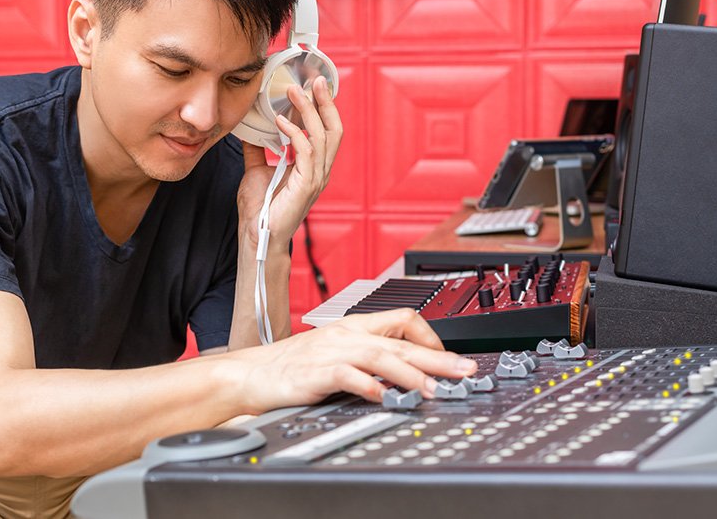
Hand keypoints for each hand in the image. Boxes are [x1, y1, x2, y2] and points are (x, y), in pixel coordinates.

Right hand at [230, 309, 477, 414]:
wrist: (252, 373)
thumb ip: (369, 357)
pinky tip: (383, 397)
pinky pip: (347, 375)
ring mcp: (332, 352)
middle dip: (437, 356)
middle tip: (464, 371)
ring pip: (380, 356)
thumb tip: (406, 371)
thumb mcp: (337, 351)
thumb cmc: (293, 364)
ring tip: (432, 389)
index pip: (402, 318)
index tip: (447, 357)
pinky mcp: (316, 372)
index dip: (430, 336)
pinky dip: (368, 385)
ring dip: (410, 373)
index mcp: (354, 326)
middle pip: (401, 340)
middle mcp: (347, 335)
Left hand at [237, 76, 341, 250]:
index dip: (324, 106)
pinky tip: (280, 121)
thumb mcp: (256, 169)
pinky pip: (306, 153)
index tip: (313, 84)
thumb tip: (250, 127)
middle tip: (313, 80)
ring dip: (309, 111)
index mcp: (313, 166)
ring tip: (294, 92)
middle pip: (333, 129)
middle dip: (325, 102)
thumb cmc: (260, 208)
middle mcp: (320, 170)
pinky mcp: (306, 186)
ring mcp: (316, 179)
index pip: (327, 130)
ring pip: (322, 137)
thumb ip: (258, 148)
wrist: (257, 235)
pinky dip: (295, 134)